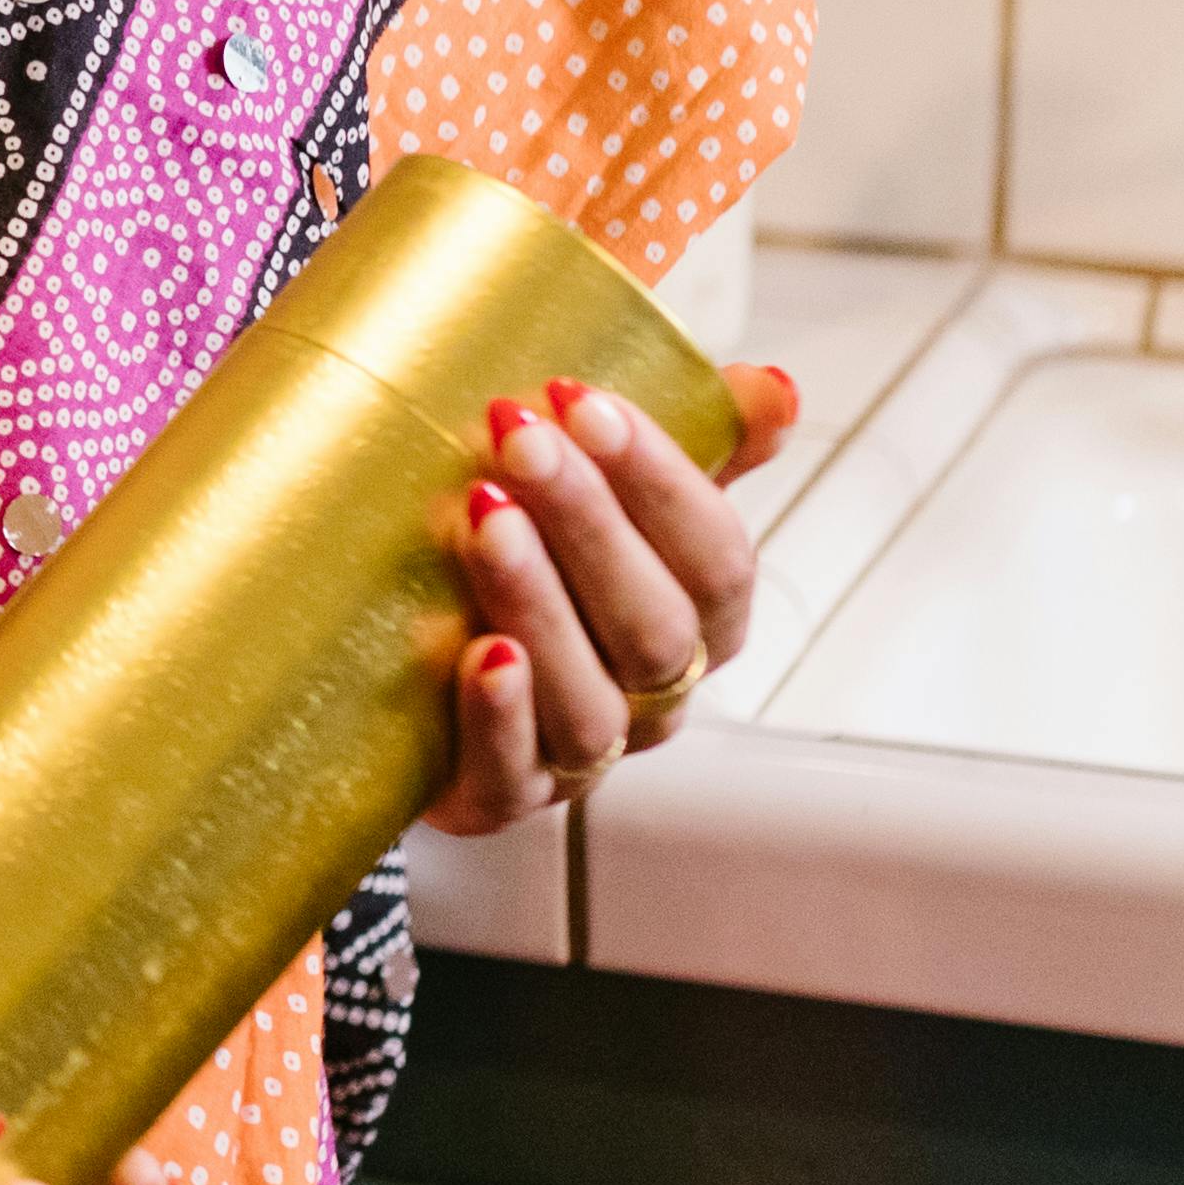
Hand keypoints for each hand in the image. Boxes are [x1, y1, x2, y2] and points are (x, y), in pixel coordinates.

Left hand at [421, 362, 801, 834]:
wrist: (412, 674)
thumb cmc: (537, 559)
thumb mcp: (614, 490)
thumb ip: (693, 432)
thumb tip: (771, 387)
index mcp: (699, 617)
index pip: (717, 555)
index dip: (658, 478)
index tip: (580, 398)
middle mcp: (652, 692)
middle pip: (652, 624)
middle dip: (589, 521)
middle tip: (517, 435)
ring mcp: (580, 753)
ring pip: (588, 701)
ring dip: (541, 604)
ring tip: (485, 521)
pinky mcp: (497, 797)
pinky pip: (511, 773)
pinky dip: (499, 717)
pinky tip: (480, 656)